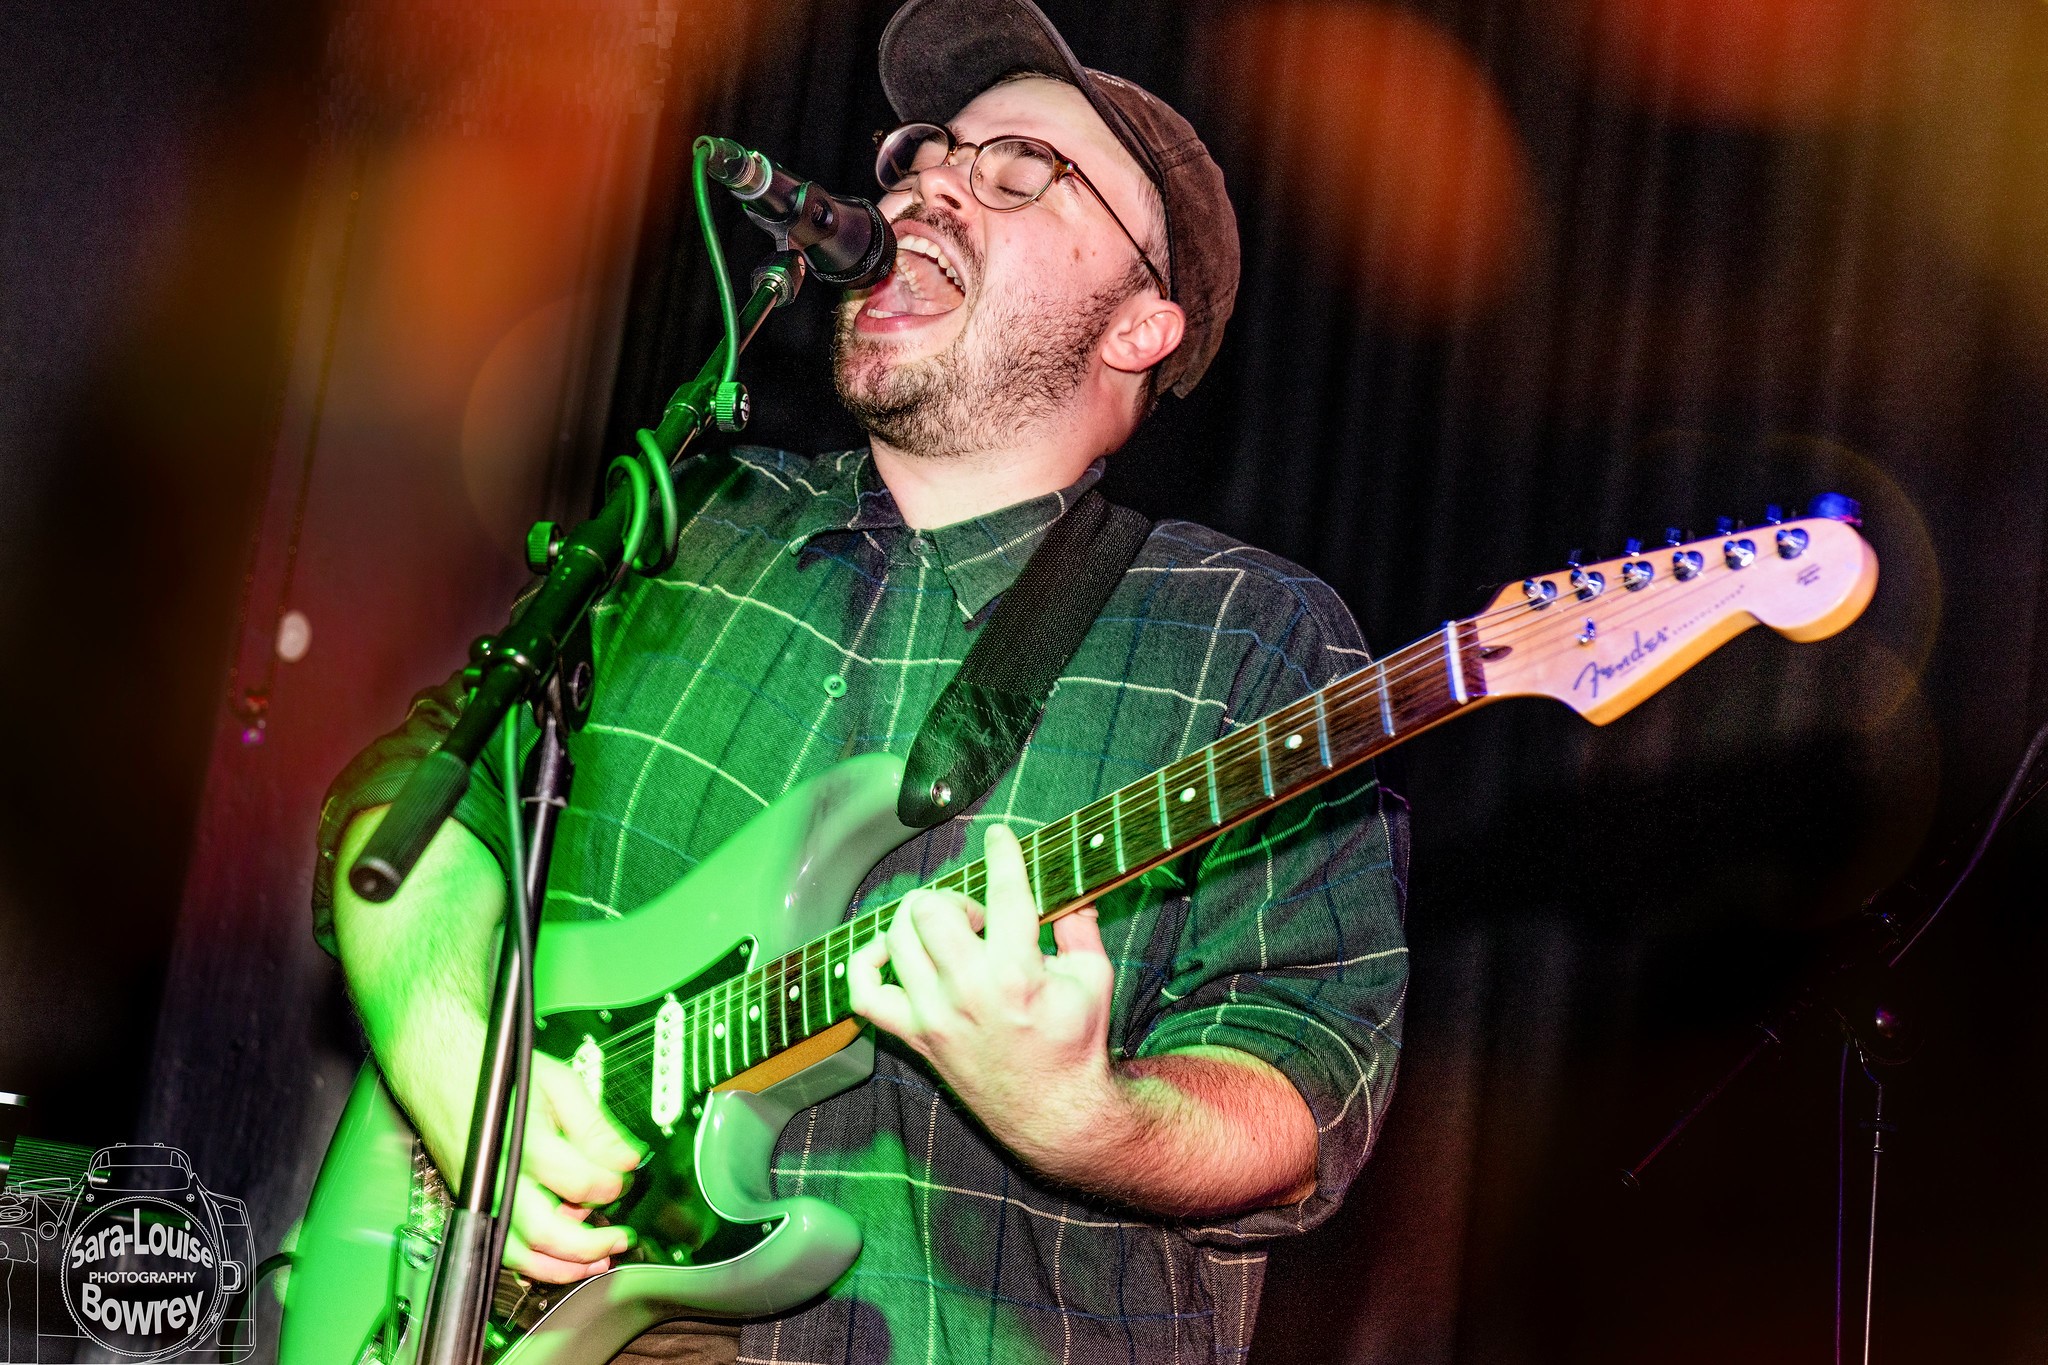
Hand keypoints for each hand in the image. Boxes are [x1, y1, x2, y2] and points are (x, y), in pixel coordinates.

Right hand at [478, 1054, 647, 1282]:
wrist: (443, 1074)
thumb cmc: (500, 1075)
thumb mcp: (558, 1083)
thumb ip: (595, 1124)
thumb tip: (626, 1158)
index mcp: (525, 1141)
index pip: (579, 1181)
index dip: (610, 1184)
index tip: (623, 1178)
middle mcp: (500, 1176)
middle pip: (547, 1230)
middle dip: (592, 1242)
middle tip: (621, 1237)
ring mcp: (484, 1196)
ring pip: (521, 1253)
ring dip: (564, 1266)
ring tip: (598, 1259)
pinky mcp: (476, 1206)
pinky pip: (502, 1249)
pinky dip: (534, 1264)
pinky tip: (561, 1261)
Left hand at [848, 824, 1119, 1159]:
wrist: (1053, 1111)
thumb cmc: (1074, 1042)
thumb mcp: (1094, 978)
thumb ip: (1080, 925)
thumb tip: (1070, 888)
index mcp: (1016, 974)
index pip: (1003, 893)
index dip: (1002, 853)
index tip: (998, 836)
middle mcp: (966, 993)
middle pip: (930, 909)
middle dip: (955, 898)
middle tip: (980, 918)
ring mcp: (932, 1016)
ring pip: (896, 936)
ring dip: (922, 921)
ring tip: (952, 937)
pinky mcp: (913, 1035)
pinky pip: (862, 990)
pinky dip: (869, 959)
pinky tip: (894, 950)